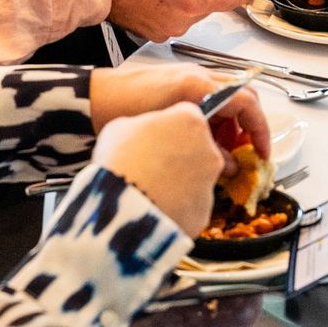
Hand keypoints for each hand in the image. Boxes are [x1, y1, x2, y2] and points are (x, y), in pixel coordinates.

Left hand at [89, 63, 269, 155]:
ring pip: (225, 100)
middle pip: (241, 97)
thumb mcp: (169, 136)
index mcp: (198, 85)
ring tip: (218, 153)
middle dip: (248, 127)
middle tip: (243, 154)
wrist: (89, 100)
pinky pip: (207, 100)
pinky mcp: (175, 85)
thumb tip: (230, 166)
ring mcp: (186, 78)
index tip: (262, 152)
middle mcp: (196, 76)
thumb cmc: (122, 113)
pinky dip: (212, 121)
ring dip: (230, 126)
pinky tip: (199, 141)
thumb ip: (205, 150)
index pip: (247, 102)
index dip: (260, 130)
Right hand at [92, 106, 225, 235]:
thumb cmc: (118, 160)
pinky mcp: (204, 211)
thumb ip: (143, 125)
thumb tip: (145, 132)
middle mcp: (210, 150)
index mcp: (191, 121)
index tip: (154, 136)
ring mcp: (209, 183)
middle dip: (178, 154)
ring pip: (196, 178)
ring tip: (149, 188)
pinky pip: (191, 205)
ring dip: (179, 180)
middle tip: (150, 164)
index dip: (169, 126)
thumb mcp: (120, 127)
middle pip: (197, 147)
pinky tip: (156, 206)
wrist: (121, 206)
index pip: (187, 115)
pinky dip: (177, 206)